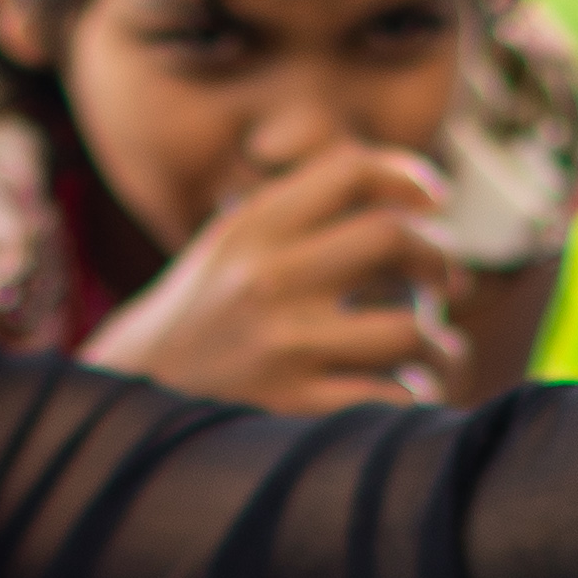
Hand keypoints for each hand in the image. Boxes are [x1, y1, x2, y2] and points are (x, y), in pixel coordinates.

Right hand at [82, 143, 456, 412]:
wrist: (129, 398)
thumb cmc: (200, 319)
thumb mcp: (229, 245)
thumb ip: (299, 210)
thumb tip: (411, 194)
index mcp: (253, 227)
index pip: (351, 169)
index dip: (408, 177)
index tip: (434, 201)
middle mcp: (267, 276)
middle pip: (393, 236)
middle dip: (439, 257)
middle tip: (447, 283)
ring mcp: (281, 344)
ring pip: (409, 329)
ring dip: (443, 344)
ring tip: (440, 353)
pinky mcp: (291, 408)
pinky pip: (390, 400)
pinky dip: (413, 399)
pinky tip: (406, 396)